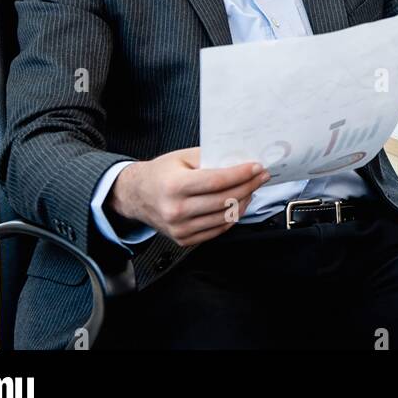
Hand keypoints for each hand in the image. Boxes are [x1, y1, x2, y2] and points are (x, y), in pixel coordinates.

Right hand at [106, 147, 270, 246]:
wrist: (136, 196)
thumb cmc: (160, 174)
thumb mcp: (181, 157)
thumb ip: (209, 158)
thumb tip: (238, 160)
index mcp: (175, 186)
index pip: (218, 181)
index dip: (242, 174)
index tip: (257, 167)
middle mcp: (177, 210)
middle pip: (225, 200)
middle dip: (249, 186)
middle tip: (261, 177)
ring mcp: (180, 228)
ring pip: (225, 217)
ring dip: (244, 202)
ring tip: (251, 189)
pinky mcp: (184, 239)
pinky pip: (218, 230)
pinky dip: (232, 216)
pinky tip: (238, 204)